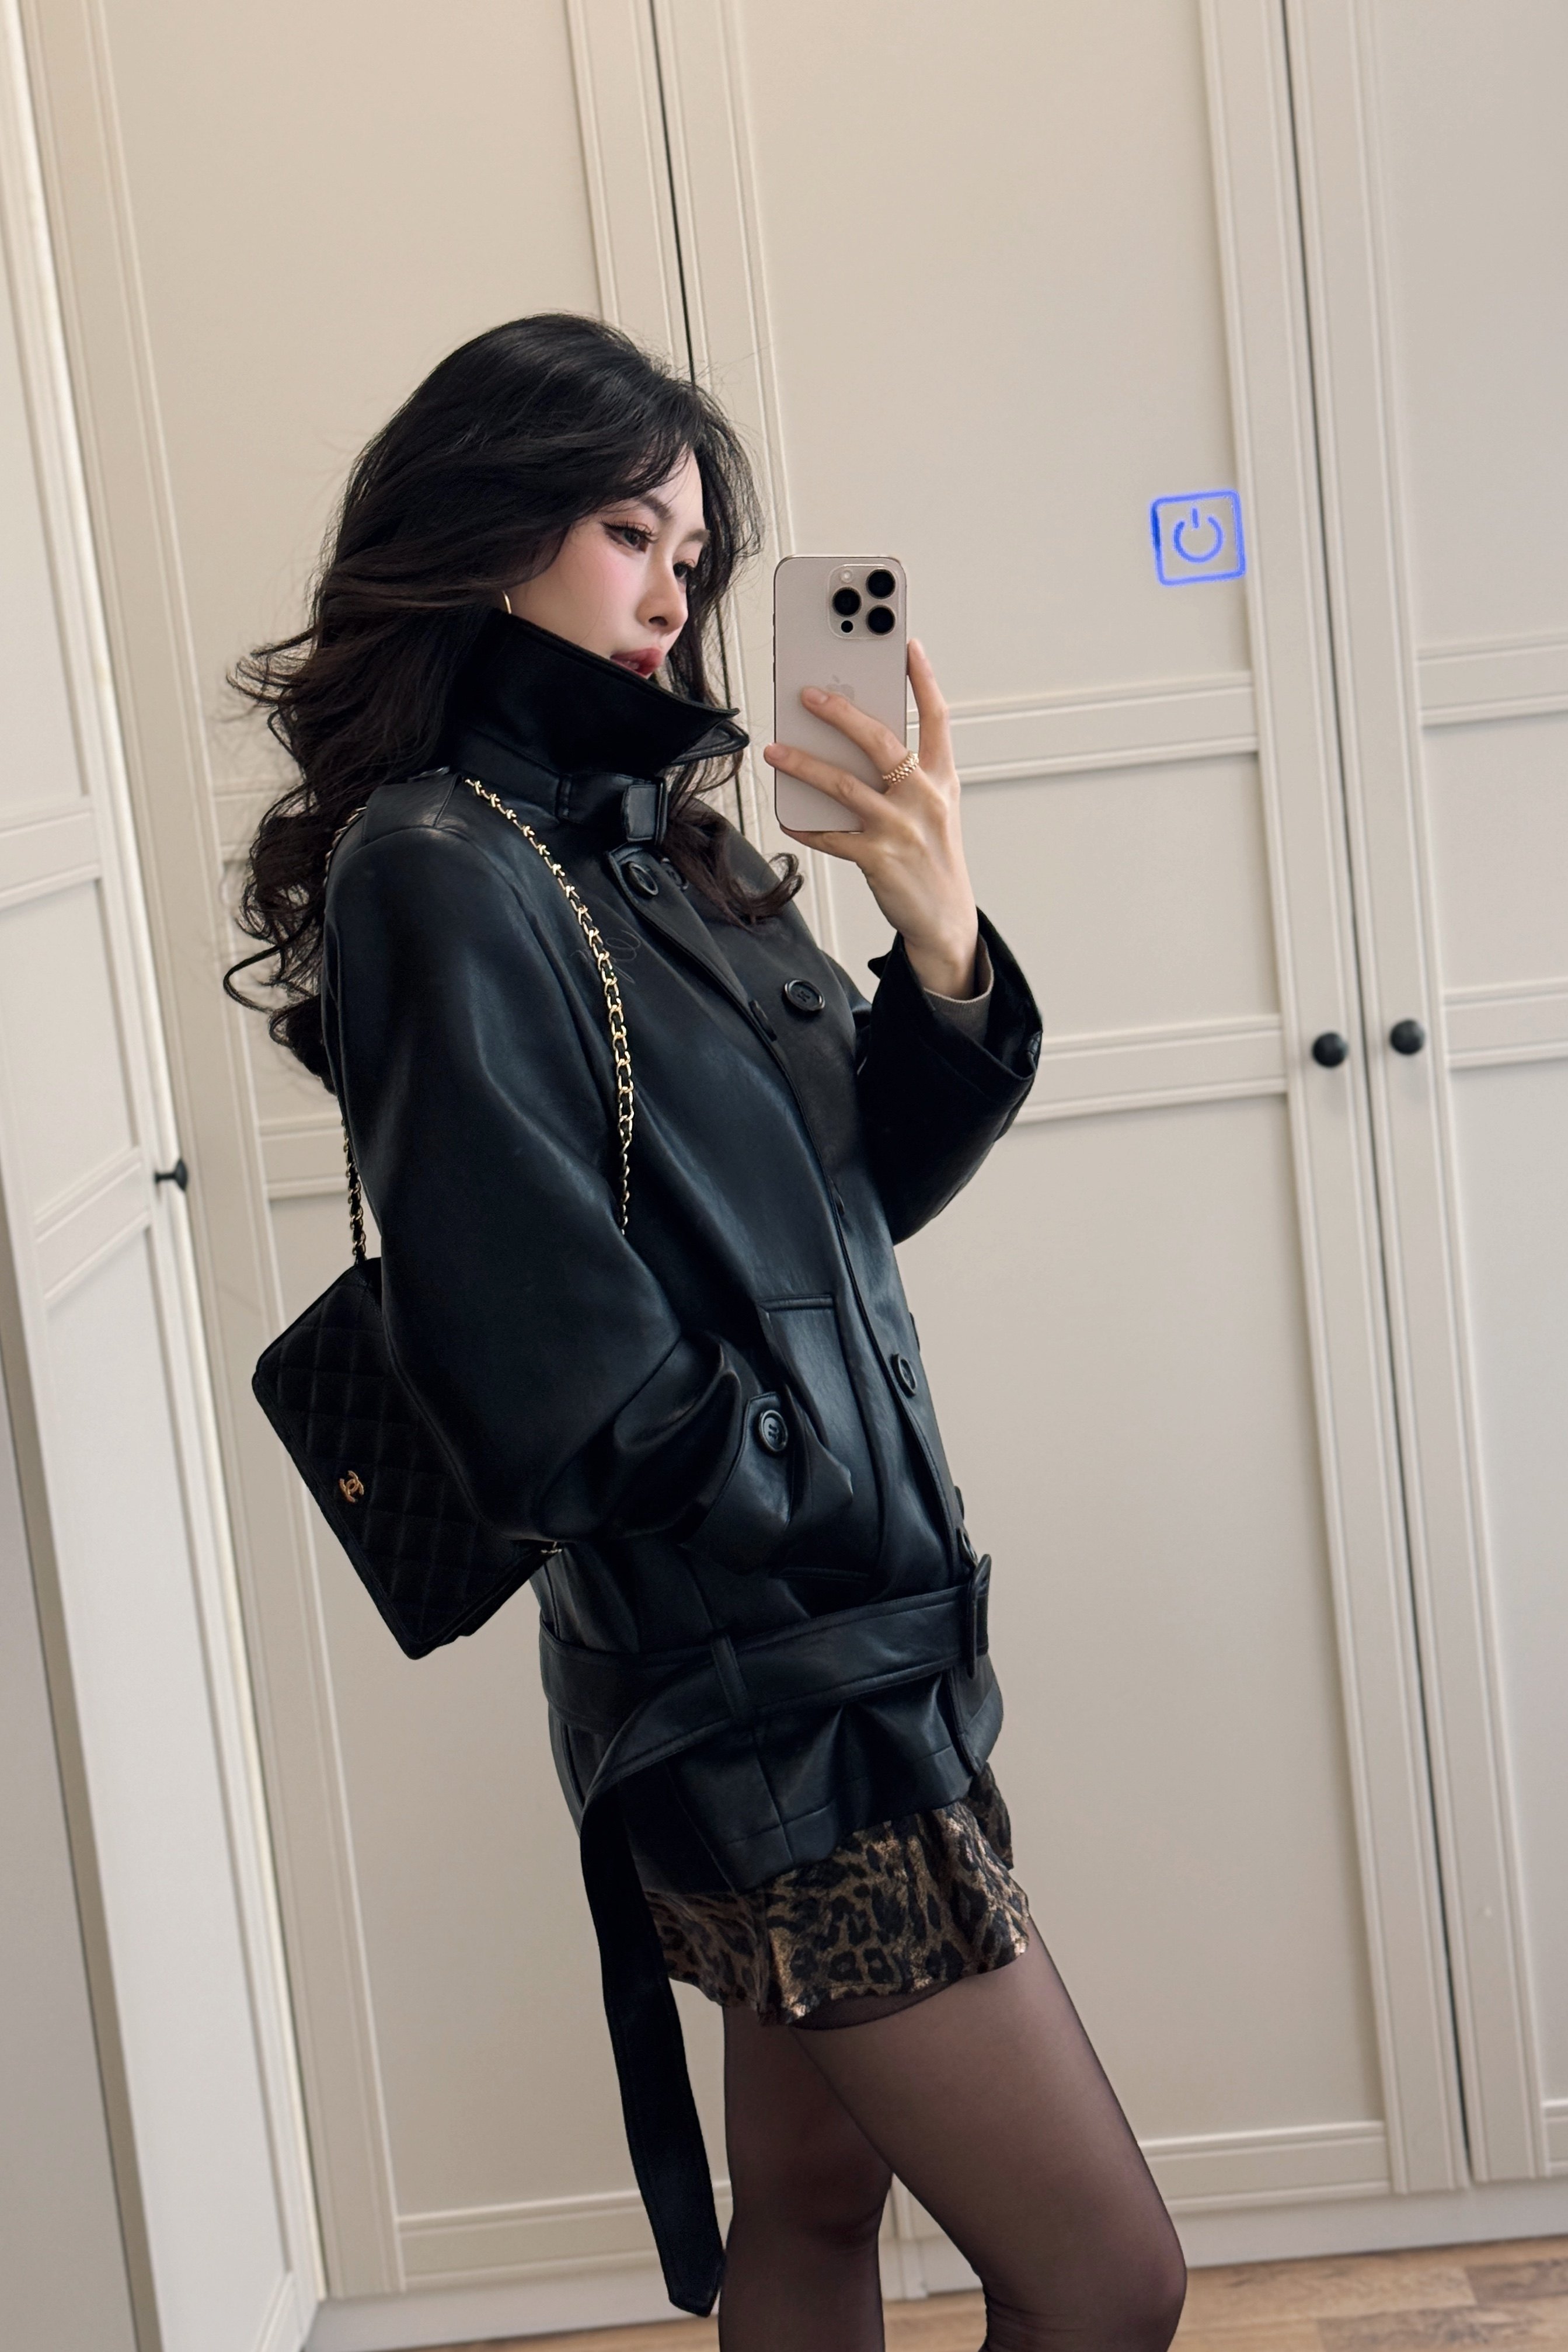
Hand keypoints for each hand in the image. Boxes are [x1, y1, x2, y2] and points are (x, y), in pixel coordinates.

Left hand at [765, 639, 979, 997]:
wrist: (946, 918)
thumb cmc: (933, 855)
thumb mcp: (933, 807)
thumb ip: (903, 774)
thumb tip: (851, 740)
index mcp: (941, 778)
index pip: (936, 717)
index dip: (923, 679)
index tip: (908, 645)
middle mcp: (924, 797)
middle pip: (879, 741)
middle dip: (841, 712)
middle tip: (808, 693)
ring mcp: (900, 828)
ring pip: (844, 785)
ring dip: (804, 765)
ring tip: (775, 751)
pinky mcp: (877, 859)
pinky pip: (830, 835)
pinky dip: (804, 824)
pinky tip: (786, 814)